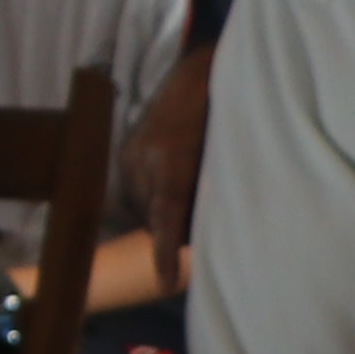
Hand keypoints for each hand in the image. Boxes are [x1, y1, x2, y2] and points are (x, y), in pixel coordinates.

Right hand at [128, 49, 213, 272]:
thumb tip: (224, 223)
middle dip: (172, 232)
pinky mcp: (125, 152)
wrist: (197, 71)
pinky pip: (136, 191)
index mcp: (172, 159)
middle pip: (155, 218)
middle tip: (201, 238)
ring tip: (188, 203)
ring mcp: (131, 153)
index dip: (166, 250)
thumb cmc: (225, 109)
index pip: (167, 214)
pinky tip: (170, 188)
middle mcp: (144, 158)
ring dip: (162, 214)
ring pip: (142, 207)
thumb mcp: (229, 146)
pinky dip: (152, 198)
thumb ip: (220, 182)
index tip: (164, 282)